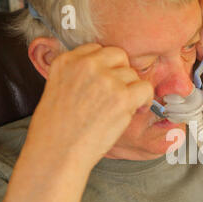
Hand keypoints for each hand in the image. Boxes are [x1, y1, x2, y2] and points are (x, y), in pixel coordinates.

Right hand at [1, 44, 153, 201]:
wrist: (58, 151)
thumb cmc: (56, 129)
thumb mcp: (56, 89)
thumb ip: (77, 76)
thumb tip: (104, 74)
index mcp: (67, 61)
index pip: (96, 49)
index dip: (105, 68)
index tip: (105, 83)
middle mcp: (86, 65)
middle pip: (119, 57)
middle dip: (121, 75)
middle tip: (117, 95)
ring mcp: (106, 80)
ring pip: (132, 74)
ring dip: (131, 90)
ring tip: (120, 109)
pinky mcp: (122, 97)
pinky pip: (145, 88)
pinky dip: (145, 99)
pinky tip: (137, 110)